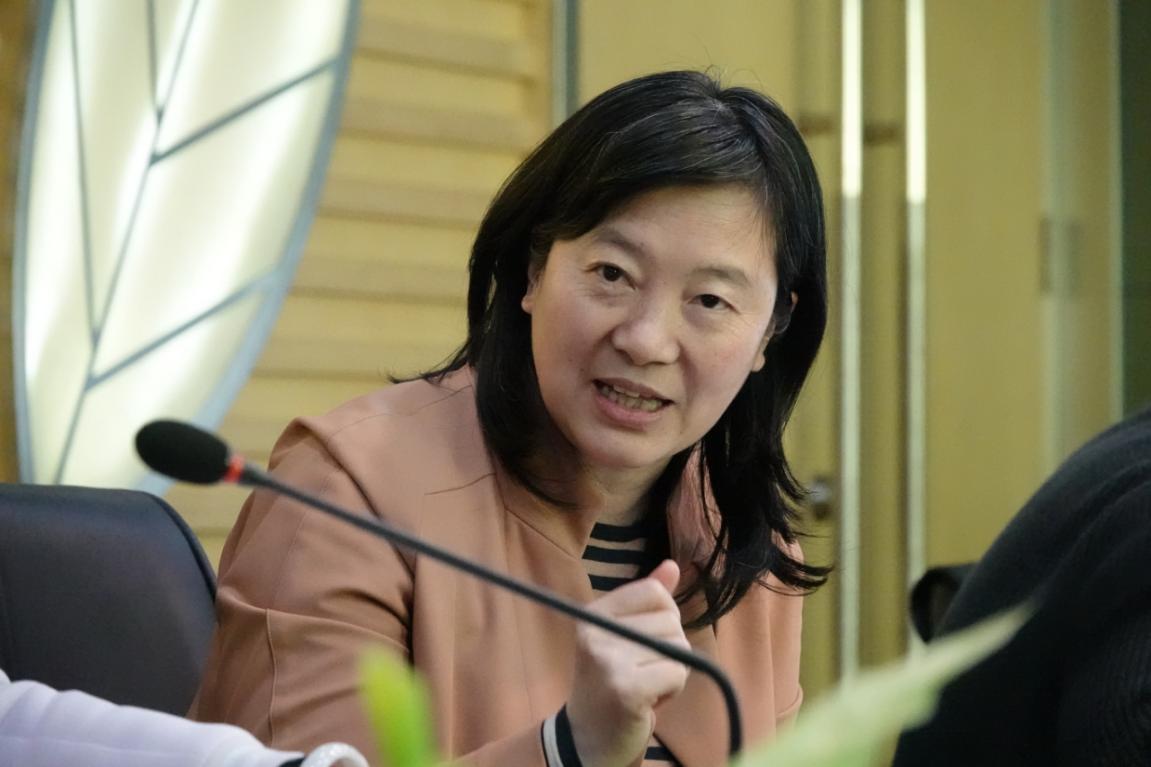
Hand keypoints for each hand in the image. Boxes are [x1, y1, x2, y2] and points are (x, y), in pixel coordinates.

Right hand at [566, 559, 689, 766]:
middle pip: (670, 620)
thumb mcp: (625, 636)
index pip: (654, 591)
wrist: (588, 738)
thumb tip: (672, 566)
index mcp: (594, 613)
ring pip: (678, 647)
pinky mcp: (626, 688)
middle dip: (669, 649)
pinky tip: (649, 701)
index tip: (646, 642)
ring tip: (646, 686)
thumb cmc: (612, 683)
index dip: (665, 616)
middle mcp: (596, 632)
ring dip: (673, 671)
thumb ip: (646, 601)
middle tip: (642, 672)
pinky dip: (673, 690)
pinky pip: (678, 672)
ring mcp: (608, 660)